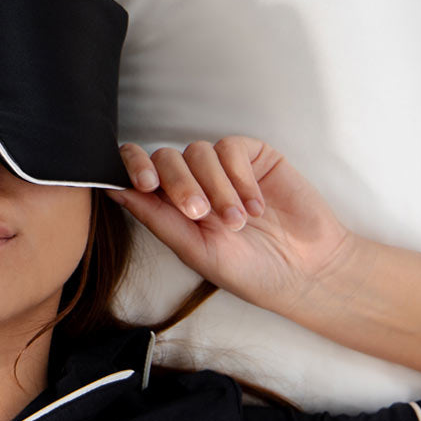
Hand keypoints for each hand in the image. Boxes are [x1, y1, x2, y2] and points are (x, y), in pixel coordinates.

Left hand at [108, 137, 359, 314]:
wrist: (306, 271)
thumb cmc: (250, 271)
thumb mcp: (197, 251)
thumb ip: (157, 219)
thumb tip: (115, 192)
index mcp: (172, 208)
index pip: (141, 173)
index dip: (134, 167)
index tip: (144, 182)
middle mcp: (194, 183)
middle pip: (167, 158)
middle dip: (180, 184)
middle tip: (199, 213)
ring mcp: (223, 169)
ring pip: (199, 152)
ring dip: (217, 188)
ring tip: (238, 222)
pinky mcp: (253, 157)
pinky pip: (231, 148)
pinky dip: (239, 178)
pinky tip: (255, 206)